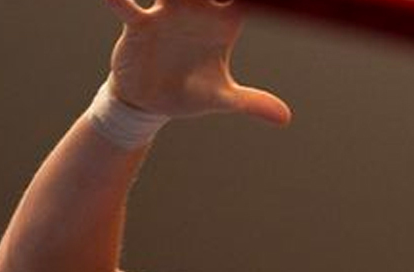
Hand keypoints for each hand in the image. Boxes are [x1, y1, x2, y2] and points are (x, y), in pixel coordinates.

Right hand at [102, 0, 291, 124]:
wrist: (151, 104)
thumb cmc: (191, 94)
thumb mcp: (222, 99)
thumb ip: (251, 103)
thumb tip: (285, 117)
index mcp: (223, 25)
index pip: (240, 0)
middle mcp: (195, 12)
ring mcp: (166, 14)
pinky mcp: (139, 25)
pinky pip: (128, 8)